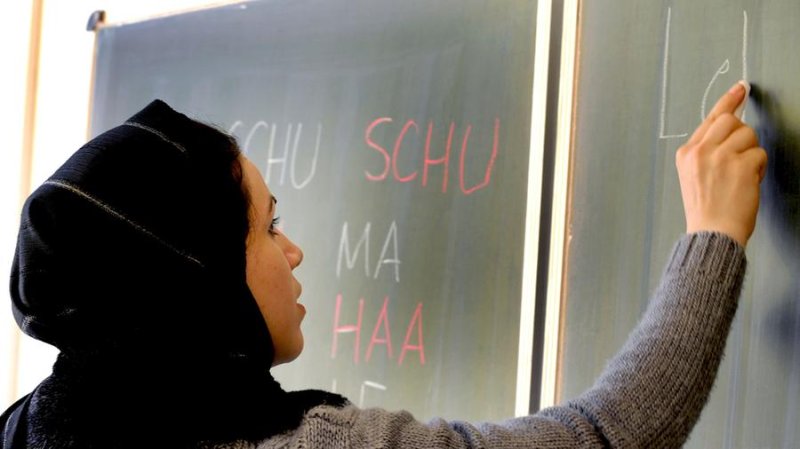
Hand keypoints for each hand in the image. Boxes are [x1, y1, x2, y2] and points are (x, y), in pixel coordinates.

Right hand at [676, 82, 766, 246]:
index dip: (729, 101)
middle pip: (732, 121)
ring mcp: (721, 157)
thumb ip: (707, 150)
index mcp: (686, 153)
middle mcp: (701, 151)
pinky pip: (759, 154)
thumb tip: (732, 126)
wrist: (712, 233)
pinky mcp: (741, 165)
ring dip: (751, 153)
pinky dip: (758, 168)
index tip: (740, 89)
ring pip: (748, 135)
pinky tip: (747, 183)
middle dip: (741, 135)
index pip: (711, 118)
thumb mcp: (693, 175)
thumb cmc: (706, 209)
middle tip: (740, 155)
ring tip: (740, 175)